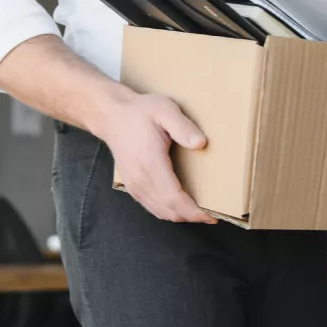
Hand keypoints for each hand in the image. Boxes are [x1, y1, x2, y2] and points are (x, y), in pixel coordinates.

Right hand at [94, 92, 216, 223]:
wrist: (111, 115)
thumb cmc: (140, 112)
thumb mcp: (165, 110)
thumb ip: (183, 127)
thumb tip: (200, 143)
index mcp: (150, 163)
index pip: (174, 198)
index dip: (194, 211)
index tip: (213, 215)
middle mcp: (140, 179)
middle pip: (169, 210)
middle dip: (193, 217)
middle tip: (214, 214)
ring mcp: (134, 185)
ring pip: (160, 212)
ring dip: (182, 216)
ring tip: (202, 211)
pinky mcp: (132, 186)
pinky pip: (152, 207)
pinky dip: (169, 211)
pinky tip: (182, 206)